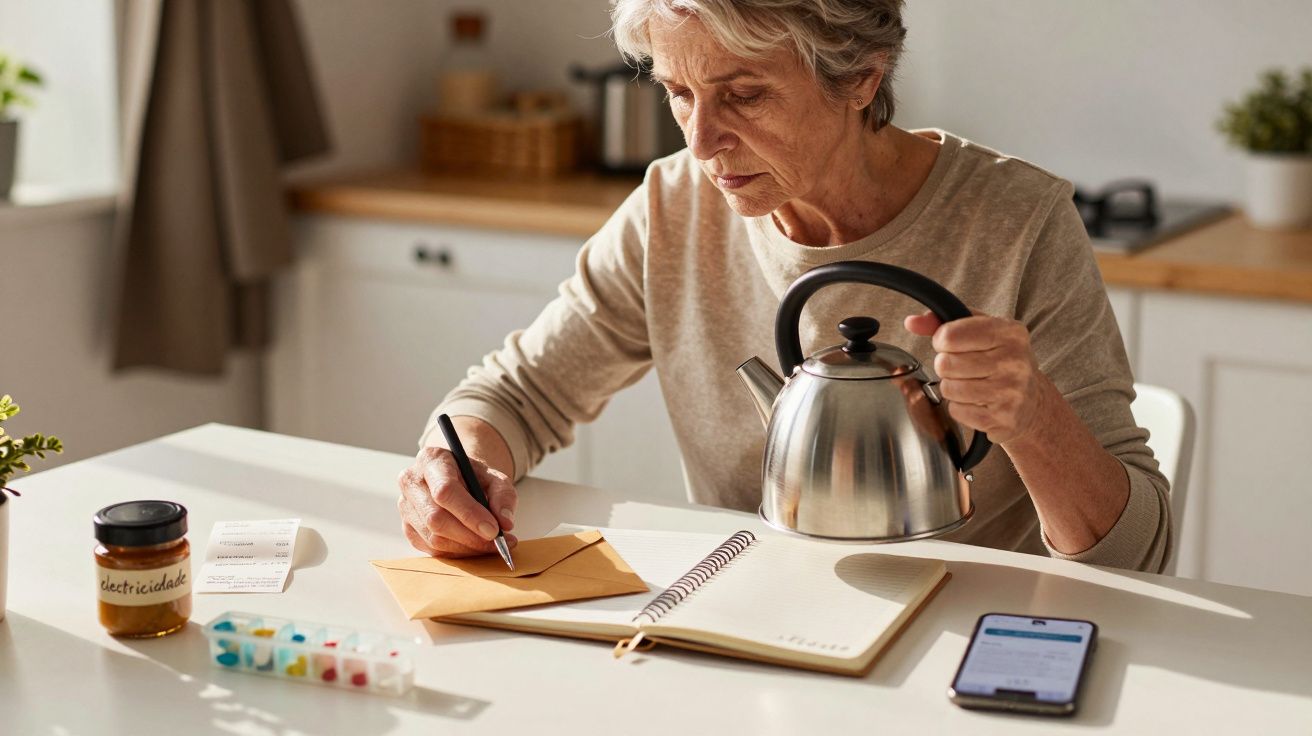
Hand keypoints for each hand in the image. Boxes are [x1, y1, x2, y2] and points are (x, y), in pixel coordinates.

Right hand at [397, 447, 517, 556]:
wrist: (458, 479)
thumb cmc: (474, 477)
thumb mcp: (495, 477)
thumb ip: (503, 497)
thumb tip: (505, 523)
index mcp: (431, 460)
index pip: (445, 490)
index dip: (469, 513)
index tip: (493, 530)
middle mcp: (411, 481)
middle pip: (435, 517)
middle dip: (469, 536)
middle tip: (497, 543)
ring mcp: (406, 506)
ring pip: (433, 538)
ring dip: (466, 547)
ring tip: (491, 546)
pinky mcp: (408, 528)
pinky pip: (431, 549)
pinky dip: (457, 553)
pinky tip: (474, 547)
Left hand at [904, 310, 1048, 444]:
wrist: (1032, 402)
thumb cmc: (1001, 360)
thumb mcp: (981, 330)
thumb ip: (944, 321)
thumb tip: (912, 322)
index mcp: (1010, 333)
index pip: (951, 335)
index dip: (941, 340)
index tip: (950, 344)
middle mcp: (1014, 361)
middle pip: (946, 364)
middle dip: (946, 366)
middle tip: (963, 367)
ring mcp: (1010, 392)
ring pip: (948, 388)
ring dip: (952, 387)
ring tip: (971, 384)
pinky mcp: (1002, 418)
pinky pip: (956, 411)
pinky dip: (960, 408)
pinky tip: (977, 402)